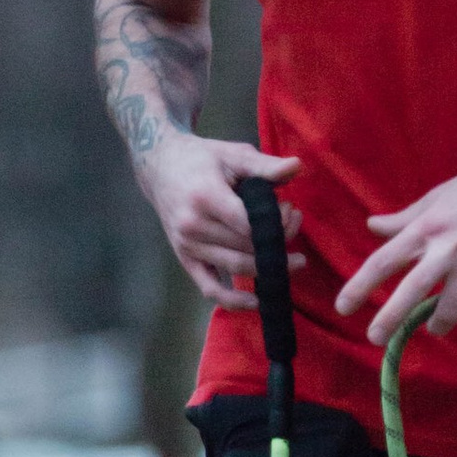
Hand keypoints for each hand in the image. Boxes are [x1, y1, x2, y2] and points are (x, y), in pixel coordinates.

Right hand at [142, 138, 298, 312]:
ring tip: (292, 255)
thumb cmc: (201, 159)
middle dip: (278, 242)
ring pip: (237, 266)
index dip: (277, 225)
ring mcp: (188, 246)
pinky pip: (209, 287)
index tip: (291, 213)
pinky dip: (233, 300)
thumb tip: (297, 166)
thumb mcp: (233, 154)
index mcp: (206, 197)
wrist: (159, 167)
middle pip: (247, 247)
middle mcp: (193, 225)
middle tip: (294, 223)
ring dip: (269, 265)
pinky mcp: (185, 259)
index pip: (250, 225)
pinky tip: (257, 302)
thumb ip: (265, 165)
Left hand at [337, 148, 456, 342]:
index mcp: (426, 227)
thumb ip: (405, 218)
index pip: (384, 260)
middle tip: (375, 338)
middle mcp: (447, 248)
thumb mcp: (438, 196)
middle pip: (410, 291)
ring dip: (440, 324)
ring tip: (437, 325)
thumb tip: (373, 226)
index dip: (360, 285)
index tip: (343, 306)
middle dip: (389, 319)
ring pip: (449, 312)